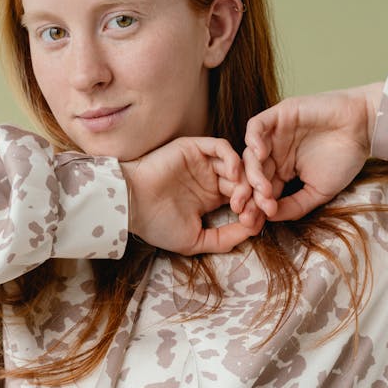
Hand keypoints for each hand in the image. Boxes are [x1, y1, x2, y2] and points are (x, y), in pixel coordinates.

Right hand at [121, 137, 262, 254]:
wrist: (132, 206)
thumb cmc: (157, 225)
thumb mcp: (195, 241)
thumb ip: (224, 238)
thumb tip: (252, 231)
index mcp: (211, 199)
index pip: (242, 200)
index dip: (252, 210)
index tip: (254, 223)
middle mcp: (210, 179)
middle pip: (244, 182)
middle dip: (253, 196)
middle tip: (255, 208)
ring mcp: (203, 163)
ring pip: (237, 164)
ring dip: (245, 179)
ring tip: (241, 195)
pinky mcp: (194, 148)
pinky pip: (221, 147)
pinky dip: (232, 159)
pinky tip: (233, 176)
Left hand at [232, 82, 383, 224]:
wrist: (364, 127)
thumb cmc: (345, 159)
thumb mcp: (318, 191)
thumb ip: (294, 206)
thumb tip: (269, 218)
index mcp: (281, 172)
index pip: (259, 192)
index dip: (253, 208)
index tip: (252, 224)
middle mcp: (274, 153)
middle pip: (249, 175)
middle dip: (246, 195)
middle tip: (248, 210)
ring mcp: (274, 135)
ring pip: (249, 155)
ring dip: (251, 173)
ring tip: (262, 189)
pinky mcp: (278, 115)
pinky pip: (255, 126)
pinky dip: (253, 140)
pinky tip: (261, 155)